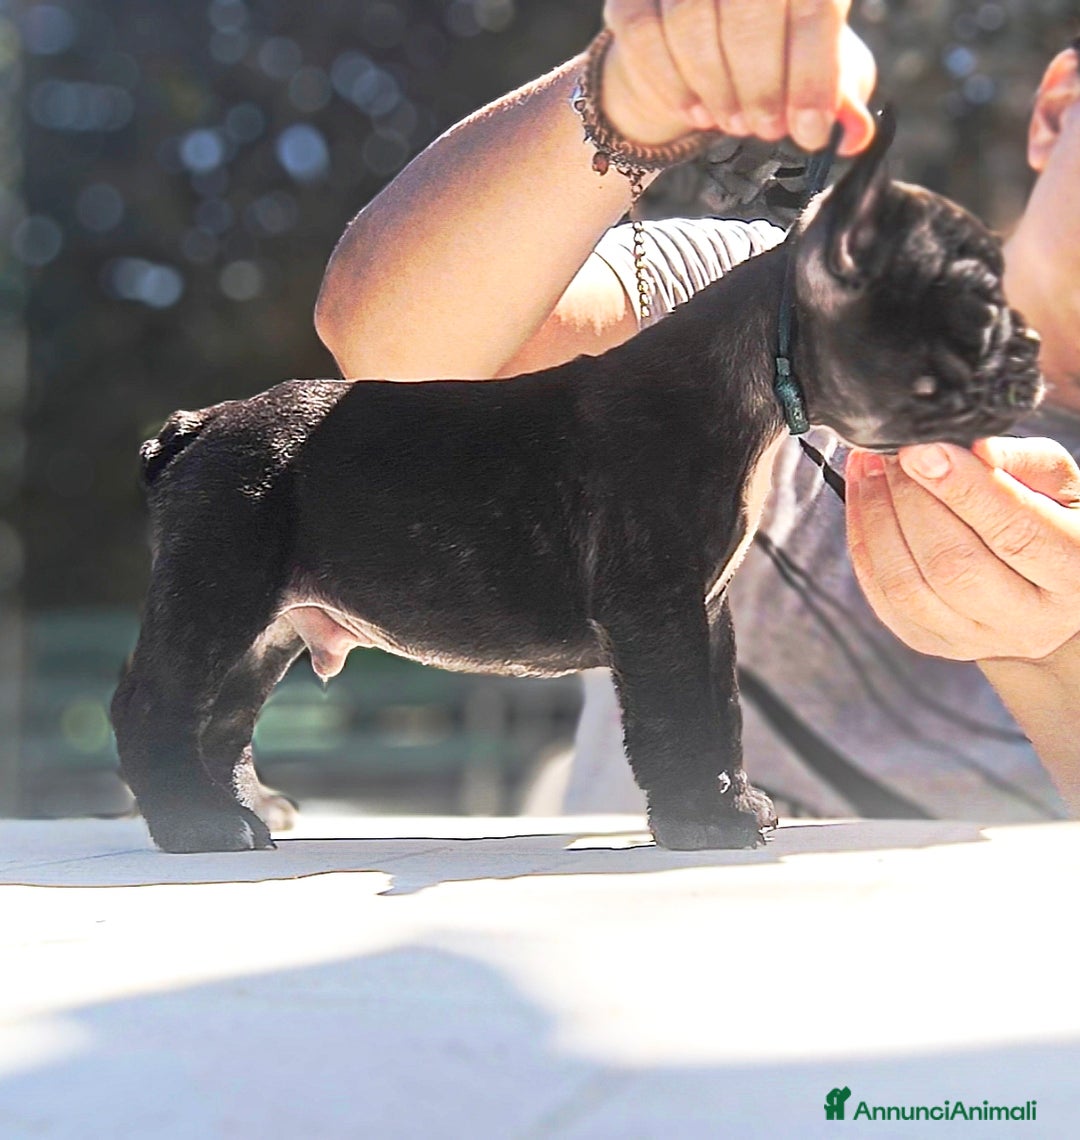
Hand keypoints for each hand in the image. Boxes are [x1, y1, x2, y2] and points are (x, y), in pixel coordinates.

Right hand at [601, 0, 875, 152]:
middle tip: (765, 129)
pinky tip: (695, 112)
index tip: (808, 133)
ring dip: (717, 87)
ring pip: (691, 20)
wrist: (697, 41)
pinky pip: (644, 35)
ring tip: (732, 122)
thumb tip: (855, 136)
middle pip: (750, 5)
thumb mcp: (814, 68)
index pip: (814, 3)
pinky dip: (671, 84)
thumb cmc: (770, 51)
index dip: (814, 76)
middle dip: (761, 83)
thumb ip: (839, 97)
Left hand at [846, 438, 1079, 663]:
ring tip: (868, 469)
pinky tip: (862, 502)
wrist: (1043, 586)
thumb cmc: (1052, 519)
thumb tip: (974, 450)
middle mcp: (1027, 619)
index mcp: (1074, 572)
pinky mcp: (932, 642)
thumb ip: (1022, 462)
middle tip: (887, 455)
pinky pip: (883, 598)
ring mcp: (976, 637)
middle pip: (952, 564)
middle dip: (908, 501)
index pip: (1013, 531)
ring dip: (876, 520)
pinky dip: (863, 545)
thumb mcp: (1059, 484)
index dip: (960, 488)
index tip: (918, 449)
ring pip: (908, 586)